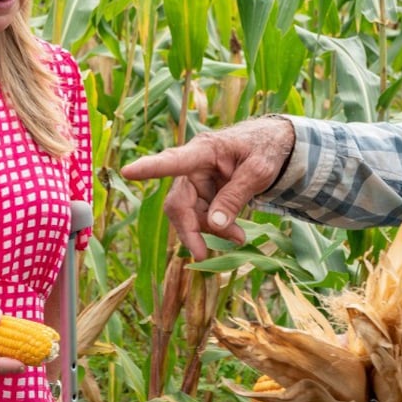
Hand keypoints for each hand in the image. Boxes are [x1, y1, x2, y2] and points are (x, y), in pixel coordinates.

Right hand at [120, 116, 294, 259]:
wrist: (274, 145)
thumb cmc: (265, 149)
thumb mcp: (258, 171)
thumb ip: (235, 195)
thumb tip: (213, 224)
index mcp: (205, 150)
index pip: (174, 160)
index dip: (150, 167)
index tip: (128, 171)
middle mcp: (193, 165)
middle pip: (178, 202)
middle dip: (190, 229)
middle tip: (202, 255)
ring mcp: (196, 180)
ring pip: (188, 215)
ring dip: (209, 231)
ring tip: (239, 238)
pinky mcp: (202, 192)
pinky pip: (200, 217)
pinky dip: (216, 229)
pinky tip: (235, 235)